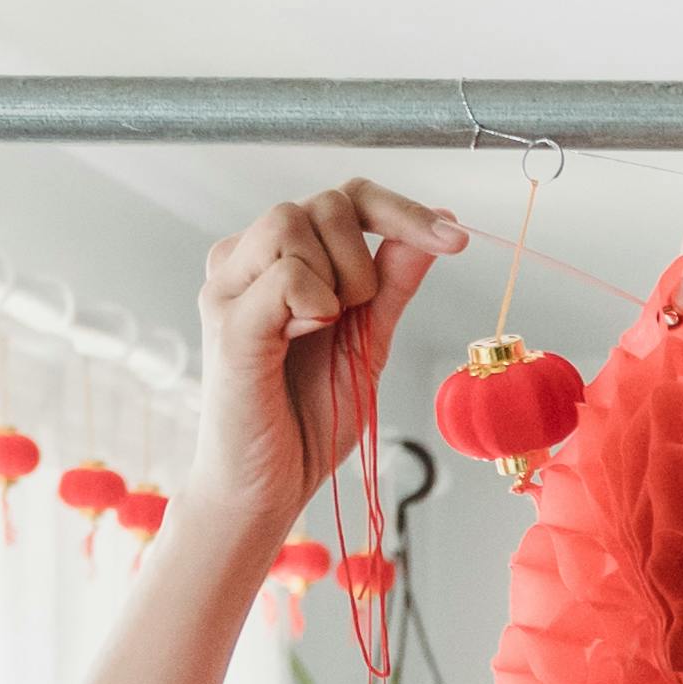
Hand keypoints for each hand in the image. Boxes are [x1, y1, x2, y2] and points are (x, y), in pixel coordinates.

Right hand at [186, 182, 458, 531]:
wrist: (267, 486)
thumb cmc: (307, 416)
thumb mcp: (369, 338)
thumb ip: (394, 280)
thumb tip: (440, 222)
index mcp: (277, 260)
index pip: (342, 197)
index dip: (401, 209)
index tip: (454, 239)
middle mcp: (243, 262)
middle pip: (322, 201)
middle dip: (363, 256)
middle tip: (354, 316)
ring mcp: (228, 289)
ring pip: (291, 221)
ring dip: (337, 278)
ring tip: (325, 331)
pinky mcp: (227, 325)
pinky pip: (284, 276)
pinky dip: (315, 304)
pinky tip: (307, 337)